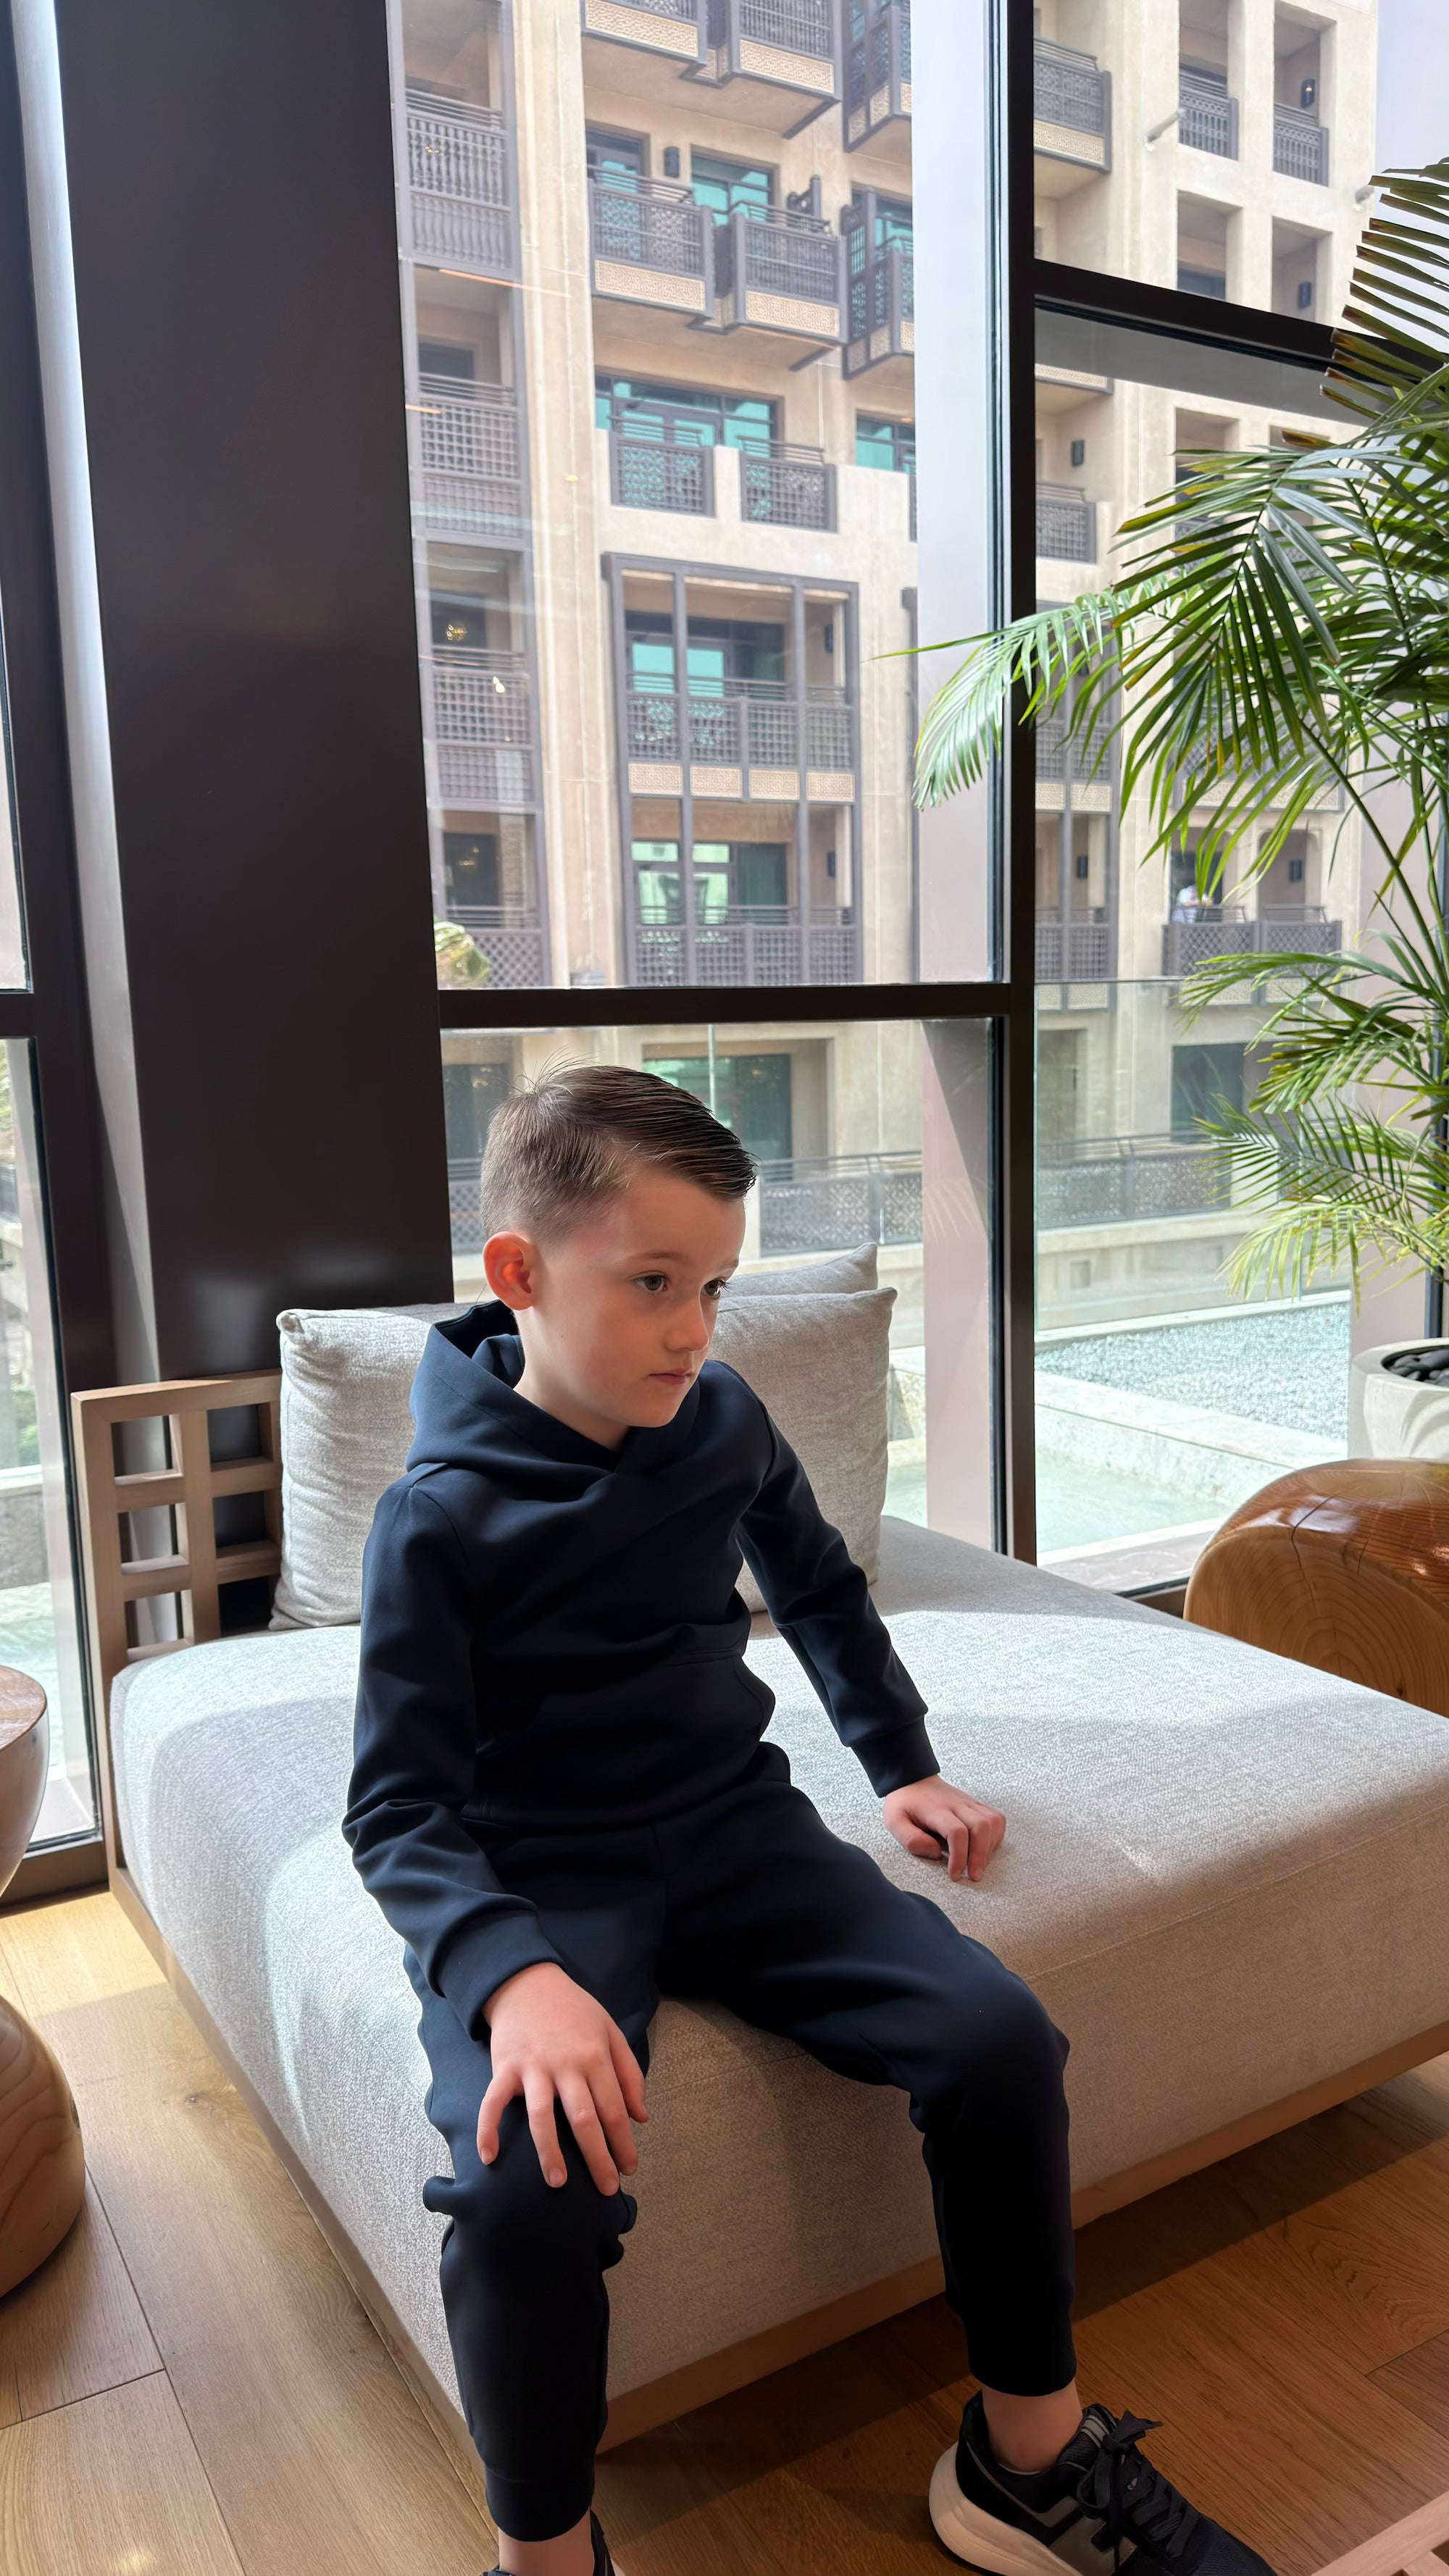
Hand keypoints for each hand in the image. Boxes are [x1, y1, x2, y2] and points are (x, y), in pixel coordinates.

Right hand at [478, 1961, 646, 2193]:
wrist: (528, 1982)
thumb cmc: (574, 2010)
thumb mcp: (610, 2031)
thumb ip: (629, 2073)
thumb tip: (641, 2117)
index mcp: (595, 2057)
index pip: (613, 2109)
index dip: (623, 2143)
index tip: (630, 2168)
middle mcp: (565, 2065)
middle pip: (584, 2119)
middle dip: (597, 2157)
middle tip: (607, 2189)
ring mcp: (533, 2067)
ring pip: (542, 2117)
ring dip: (549, 2153)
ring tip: (558, 2183)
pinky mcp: (504, 2067)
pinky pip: (494, 2102)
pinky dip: (488, 2129)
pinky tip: (489, 2157)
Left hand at [882, 1774, 1005, 1883]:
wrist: (912, 1778)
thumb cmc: (904, 1803)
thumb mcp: (894, 1821)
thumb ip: (911, 1839)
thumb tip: (937, 1853)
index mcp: (936, 1809)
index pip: (957, 1832)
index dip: (959, 1856)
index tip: (954, 1875)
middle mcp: (957, 1804)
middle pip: (981, 1827)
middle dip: (980, 1855)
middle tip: (973, 1876)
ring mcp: (969, 1803)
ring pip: (993, 1822)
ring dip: (990, 1846)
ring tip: (978, 1863)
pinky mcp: (976, 1804)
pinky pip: (996, 1818)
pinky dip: (996, 1835)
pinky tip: (984, 1848)